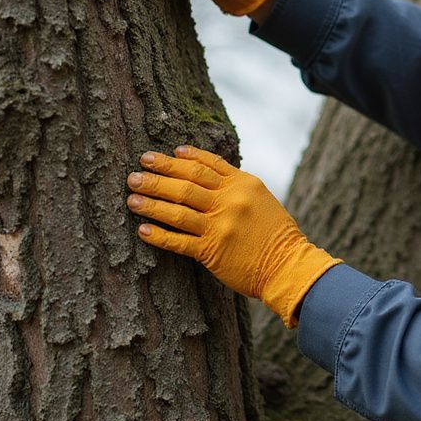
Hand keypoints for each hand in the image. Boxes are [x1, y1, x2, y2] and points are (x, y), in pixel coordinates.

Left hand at [126, 146, 340, 327]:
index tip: (162, 154)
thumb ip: (236, 186)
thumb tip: (204, 173)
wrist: (288, 266)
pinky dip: (158, 235)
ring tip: (131, 198)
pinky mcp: (211, 251)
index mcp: (243, 184)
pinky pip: (178, 241)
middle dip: (157, 176)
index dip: (181, 158)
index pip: (205, 165)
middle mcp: (230, 201)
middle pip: (186, 183)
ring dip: (151, 203)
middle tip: (136, 173)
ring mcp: (220, 226)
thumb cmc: (276, 233)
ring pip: (177, 210)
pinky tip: (142, 230)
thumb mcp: (262, 199)